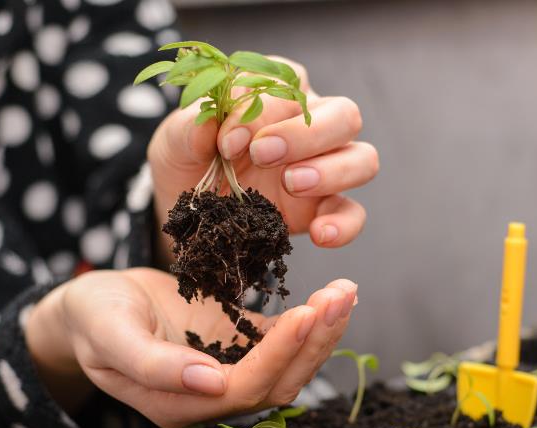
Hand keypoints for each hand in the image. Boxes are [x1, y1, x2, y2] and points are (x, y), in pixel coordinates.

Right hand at [25, 268, 356, 427]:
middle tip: (341, 295)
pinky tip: (330, 296)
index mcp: (180, 403)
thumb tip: (209, 382)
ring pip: (289, 366)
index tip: (306, 312)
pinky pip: (282, 342)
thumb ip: (153, 364)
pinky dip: (310, 323)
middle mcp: (212, 395)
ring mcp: (228, 370)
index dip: (280, 354)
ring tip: (345, 292)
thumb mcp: (110, 335)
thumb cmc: (93, 318)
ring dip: (321, 332)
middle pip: (279, 382)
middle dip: (315, 341)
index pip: (245, 387)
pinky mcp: (238, 344)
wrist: (93, 306)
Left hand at [147, 57, 378, 253]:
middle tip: (263, 155)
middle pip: (343, 113)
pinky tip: (319, 234)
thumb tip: (207, 122)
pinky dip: (343, 224)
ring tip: (291, 184)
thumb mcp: (173, 143)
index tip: (227, 141)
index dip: (261, 110)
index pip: (288, 85)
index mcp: (276, 93)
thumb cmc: (187, 162)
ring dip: (332, 170)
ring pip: (362, 158)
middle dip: (306, 133)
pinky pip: (353, 214)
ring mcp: (325, 167)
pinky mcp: (325, 209)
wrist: (188, 214)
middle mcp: (310, 124)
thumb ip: (187, 129)